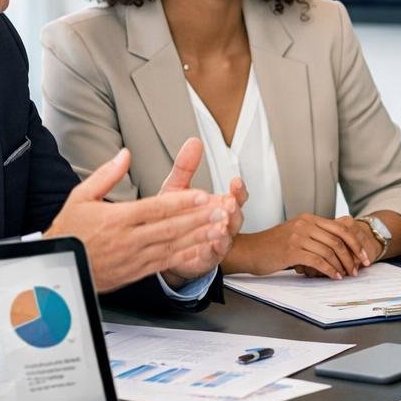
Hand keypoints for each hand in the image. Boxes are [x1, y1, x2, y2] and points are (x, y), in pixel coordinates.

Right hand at [44, 148, 229, 292]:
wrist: (59, 266)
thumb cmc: (70, 231)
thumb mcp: (81, 196)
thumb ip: (106, 175)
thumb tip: (125, 155)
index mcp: (116, 219)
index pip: (155, 208)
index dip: (181, 202)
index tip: (202, 195)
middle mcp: (128, 239)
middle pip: (170, 227)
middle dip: (199, 219)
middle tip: (222, 210)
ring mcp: (134, 257)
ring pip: (172, 246)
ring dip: (198, 237)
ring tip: (220, 228)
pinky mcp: (137, 271)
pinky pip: (166, 263)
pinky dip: (186, 256)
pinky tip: (202, 249)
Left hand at [154, 138, 243, 284]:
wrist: (161, 246)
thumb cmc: (173, 217)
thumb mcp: (177, 188)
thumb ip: (185, 167)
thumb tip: (193, 142)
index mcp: (217, 205)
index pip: (236, 196)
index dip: (239, 190)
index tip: (235, 181)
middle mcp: (221, 223)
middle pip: (237, 217)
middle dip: (234, 210)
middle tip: (229, 203)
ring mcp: (216, 241)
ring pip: (228, 236)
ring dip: (226, 230)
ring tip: (221, 225)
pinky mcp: (206, 257)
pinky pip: (213, 254)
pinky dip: (213, 249)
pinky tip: (211, 243)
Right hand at [247, 213, 372, 278]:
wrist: (248, 251)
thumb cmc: (271, 246)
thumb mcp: (295, 234)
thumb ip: (313, 236)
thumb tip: (336, 247)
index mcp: (308, 218)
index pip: (340, 228)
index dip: (355, 242)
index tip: (363, 256)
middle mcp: (305, 224)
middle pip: (339, 239)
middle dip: (353, 254)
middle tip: (360, 267)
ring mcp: (299, 236)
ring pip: (330, 250)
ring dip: (342, 265)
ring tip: (347, 275)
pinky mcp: (293, 250)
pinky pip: (319, 261)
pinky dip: (330, 270)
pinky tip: (335, 276)